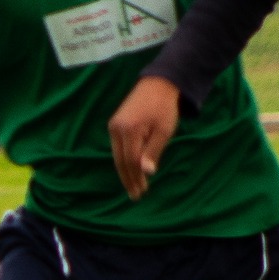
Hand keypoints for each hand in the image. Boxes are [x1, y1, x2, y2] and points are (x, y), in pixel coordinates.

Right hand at [108, 75, 181, 200]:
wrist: (157, 84)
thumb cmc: (164, 108)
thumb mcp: (164, 131)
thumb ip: (153, 152)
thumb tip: (147, 172)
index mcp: (129, 130)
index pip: (131, 162)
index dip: (136, 179)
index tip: (142, 192)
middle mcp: (116, 128)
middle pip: (120, 161)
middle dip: (129, 179)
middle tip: (136, 195)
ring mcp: (113, 125)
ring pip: (117, 155)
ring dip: (125, 172)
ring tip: (133, 186)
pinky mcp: (115, 123)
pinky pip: (118, 147)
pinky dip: (123, 160)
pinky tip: (130, 169)